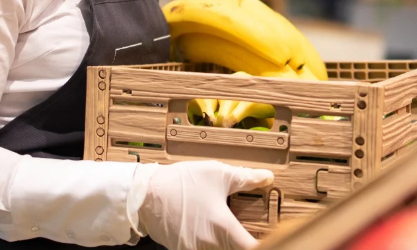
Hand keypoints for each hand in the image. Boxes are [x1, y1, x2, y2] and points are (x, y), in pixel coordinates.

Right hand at [138, 160, 273, 249]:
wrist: (145, 195)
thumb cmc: (183, 182)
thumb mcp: (217, 174)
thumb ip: (246, 178)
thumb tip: (268, 177)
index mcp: (223, 229)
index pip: (253, 249)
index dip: (265, 245)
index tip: (271, 238)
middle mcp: (210, 246)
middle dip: (244, 244)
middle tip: (251, 235)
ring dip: (228, 245)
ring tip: (231, 233)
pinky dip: (211, 245)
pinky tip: (211, 233)